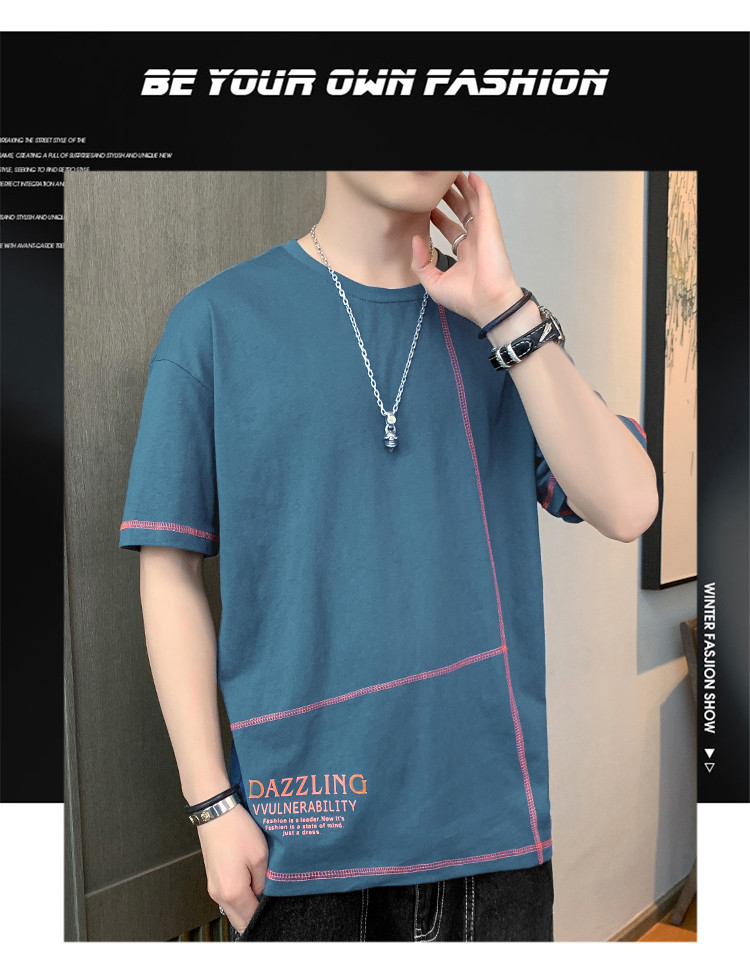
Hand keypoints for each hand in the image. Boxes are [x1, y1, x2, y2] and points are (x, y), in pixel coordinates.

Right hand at [197, 802, 268, 933]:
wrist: (215, 812)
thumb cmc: (237, 830)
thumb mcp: (260, 856)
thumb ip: (263, 881)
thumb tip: (261, 893)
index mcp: (233, 892)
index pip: (251, 919)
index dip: (265, 915)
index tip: (275, 906)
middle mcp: (219, 896)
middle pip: (240, 920)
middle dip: (254, 914)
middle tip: (270, 900)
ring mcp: (214, 888)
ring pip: (233, 909)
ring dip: (247, 905)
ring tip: (261, 888)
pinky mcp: (213, 879)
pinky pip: (228, 897)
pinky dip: (240, 896)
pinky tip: (250, 880)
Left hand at [411, 171, 526, 327]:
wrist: (487, 303)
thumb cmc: (467, 300)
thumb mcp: (433, 283)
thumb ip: (421, 262)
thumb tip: (417, 239)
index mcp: (464, 256)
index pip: (450, 230)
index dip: (439, 217)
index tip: (428, 208)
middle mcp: (475, 243)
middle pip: (461, 213)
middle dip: (450, 198)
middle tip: (439, 187)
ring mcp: (483, 233)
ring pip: (473, 203)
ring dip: (464, 188)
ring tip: (453, 176)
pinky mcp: (490, 226)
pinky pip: (485, 201)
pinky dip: (479, 187)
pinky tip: (472, 176)